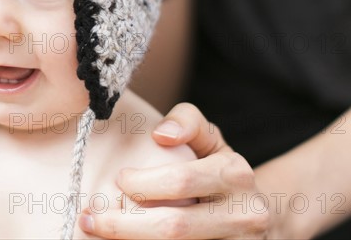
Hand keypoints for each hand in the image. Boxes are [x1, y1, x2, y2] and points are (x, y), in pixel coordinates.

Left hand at [78, 103, 269, 238]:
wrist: (260, 216)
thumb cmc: (221, 172)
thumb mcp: (211, 140)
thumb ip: (188, 122)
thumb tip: (160, 133)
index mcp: (236, 175)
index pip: (180, 180)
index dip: (141, 183)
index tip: (118, 179)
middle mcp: (244, 214)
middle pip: (173, 227)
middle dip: (123, 226)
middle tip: (90, 218)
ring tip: (99, 233)